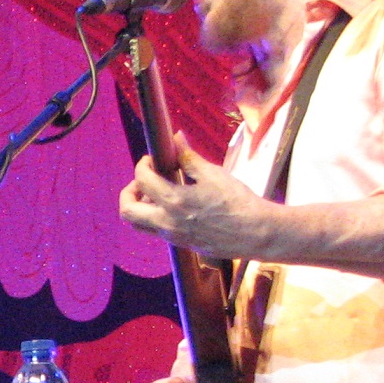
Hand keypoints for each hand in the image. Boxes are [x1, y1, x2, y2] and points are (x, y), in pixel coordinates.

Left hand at [118, 134, 273, 258]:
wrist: (256, 233)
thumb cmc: (239, 202)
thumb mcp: (213, 174)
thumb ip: (189, 157)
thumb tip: (176, 138)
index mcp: (174, 201)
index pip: (142, 180)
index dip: (142, 165)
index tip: (152, 159)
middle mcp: (167, 222)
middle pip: (127, 211)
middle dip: (129, 191)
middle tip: (143, 180)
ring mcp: (173, 236)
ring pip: (138, 225)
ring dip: (139, 206)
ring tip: (155, 193)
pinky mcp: (181, 244)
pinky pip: (156, 231)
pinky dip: (155, 216)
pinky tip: (173, 204)